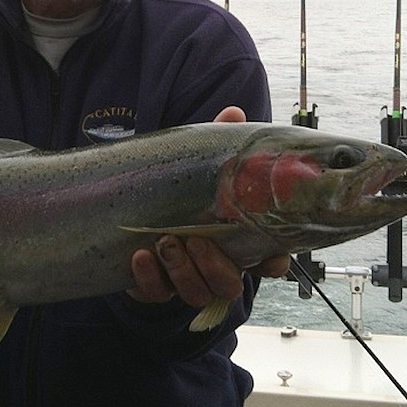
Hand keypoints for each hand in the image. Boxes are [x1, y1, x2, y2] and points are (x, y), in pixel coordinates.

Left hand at [126, 107, 290, 307]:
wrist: (134, 214)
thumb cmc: (182, 191)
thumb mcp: (201, 167)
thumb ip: (220, 145)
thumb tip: (233, 113)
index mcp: (238, 242)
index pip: (269, 262)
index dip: (272, 263)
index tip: (270, 257)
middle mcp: (215, 266)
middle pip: (229, 285)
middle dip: (215, 266)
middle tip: (197, 238)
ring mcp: (184, 280)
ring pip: (196, 292)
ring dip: (182, 271)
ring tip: (164, 241)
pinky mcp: (154, 286)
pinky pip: (155, 293)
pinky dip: (148, 278)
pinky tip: (139, 255)